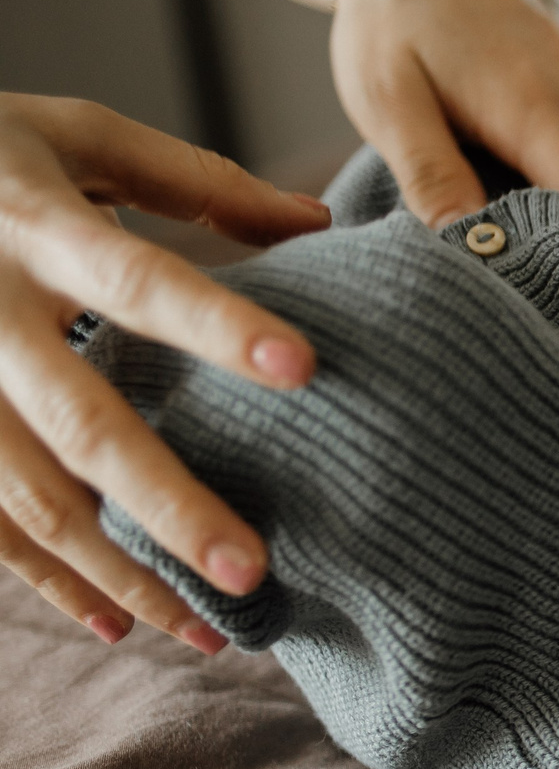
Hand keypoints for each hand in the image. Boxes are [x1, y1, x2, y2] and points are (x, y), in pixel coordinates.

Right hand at [0, 93, 328, 645]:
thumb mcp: (74, 138)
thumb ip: (193, 181)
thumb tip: (317, 217)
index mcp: (36, 228)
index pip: (137, 283)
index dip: (217, 325)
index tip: (305, 368)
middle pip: (80, 424)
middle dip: (166, 504)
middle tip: (253, 569)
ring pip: (30, 496)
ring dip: (119, 571)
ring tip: (211, 629)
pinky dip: (53, 580)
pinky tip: (123, 623)